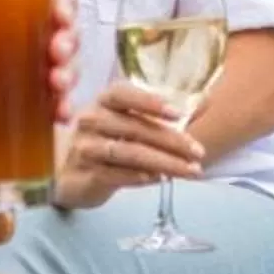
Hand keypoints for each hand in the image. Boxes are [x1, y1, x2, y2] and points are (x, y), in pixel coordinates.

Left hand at [0, 0, 78, 149]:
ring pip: (65, 64)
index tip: (61, 13)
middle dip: (70, 38)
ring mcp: (24, 71)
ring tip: (57, 83)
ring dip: (70, 72)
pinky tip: (61, 113)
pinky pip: (54, 102)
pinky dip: (63, 106)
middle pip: (63, 28)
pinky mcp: (23, 103)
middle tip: (57, 51)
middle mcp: (21, 36)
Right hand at [56, 80, 207, 209]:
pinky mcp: (85, 174)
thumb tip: (205, 102)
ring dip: (164, 162)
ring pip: (130, 153)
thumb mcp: (127, 122)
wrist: (67, 173)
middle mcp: (91, 120)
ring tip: (190, 170)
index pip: (123, 94)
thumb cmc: (106, 142)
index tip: (177, 113)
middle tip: (198, 152)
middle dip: (172, 140)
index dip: (150, 101)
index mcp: (103, 101)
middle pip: (135, 127)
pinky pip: (117, 175)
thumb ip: (159, 115)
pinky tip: (160, 179)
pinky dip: (141, 177)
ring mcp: (86, 148)